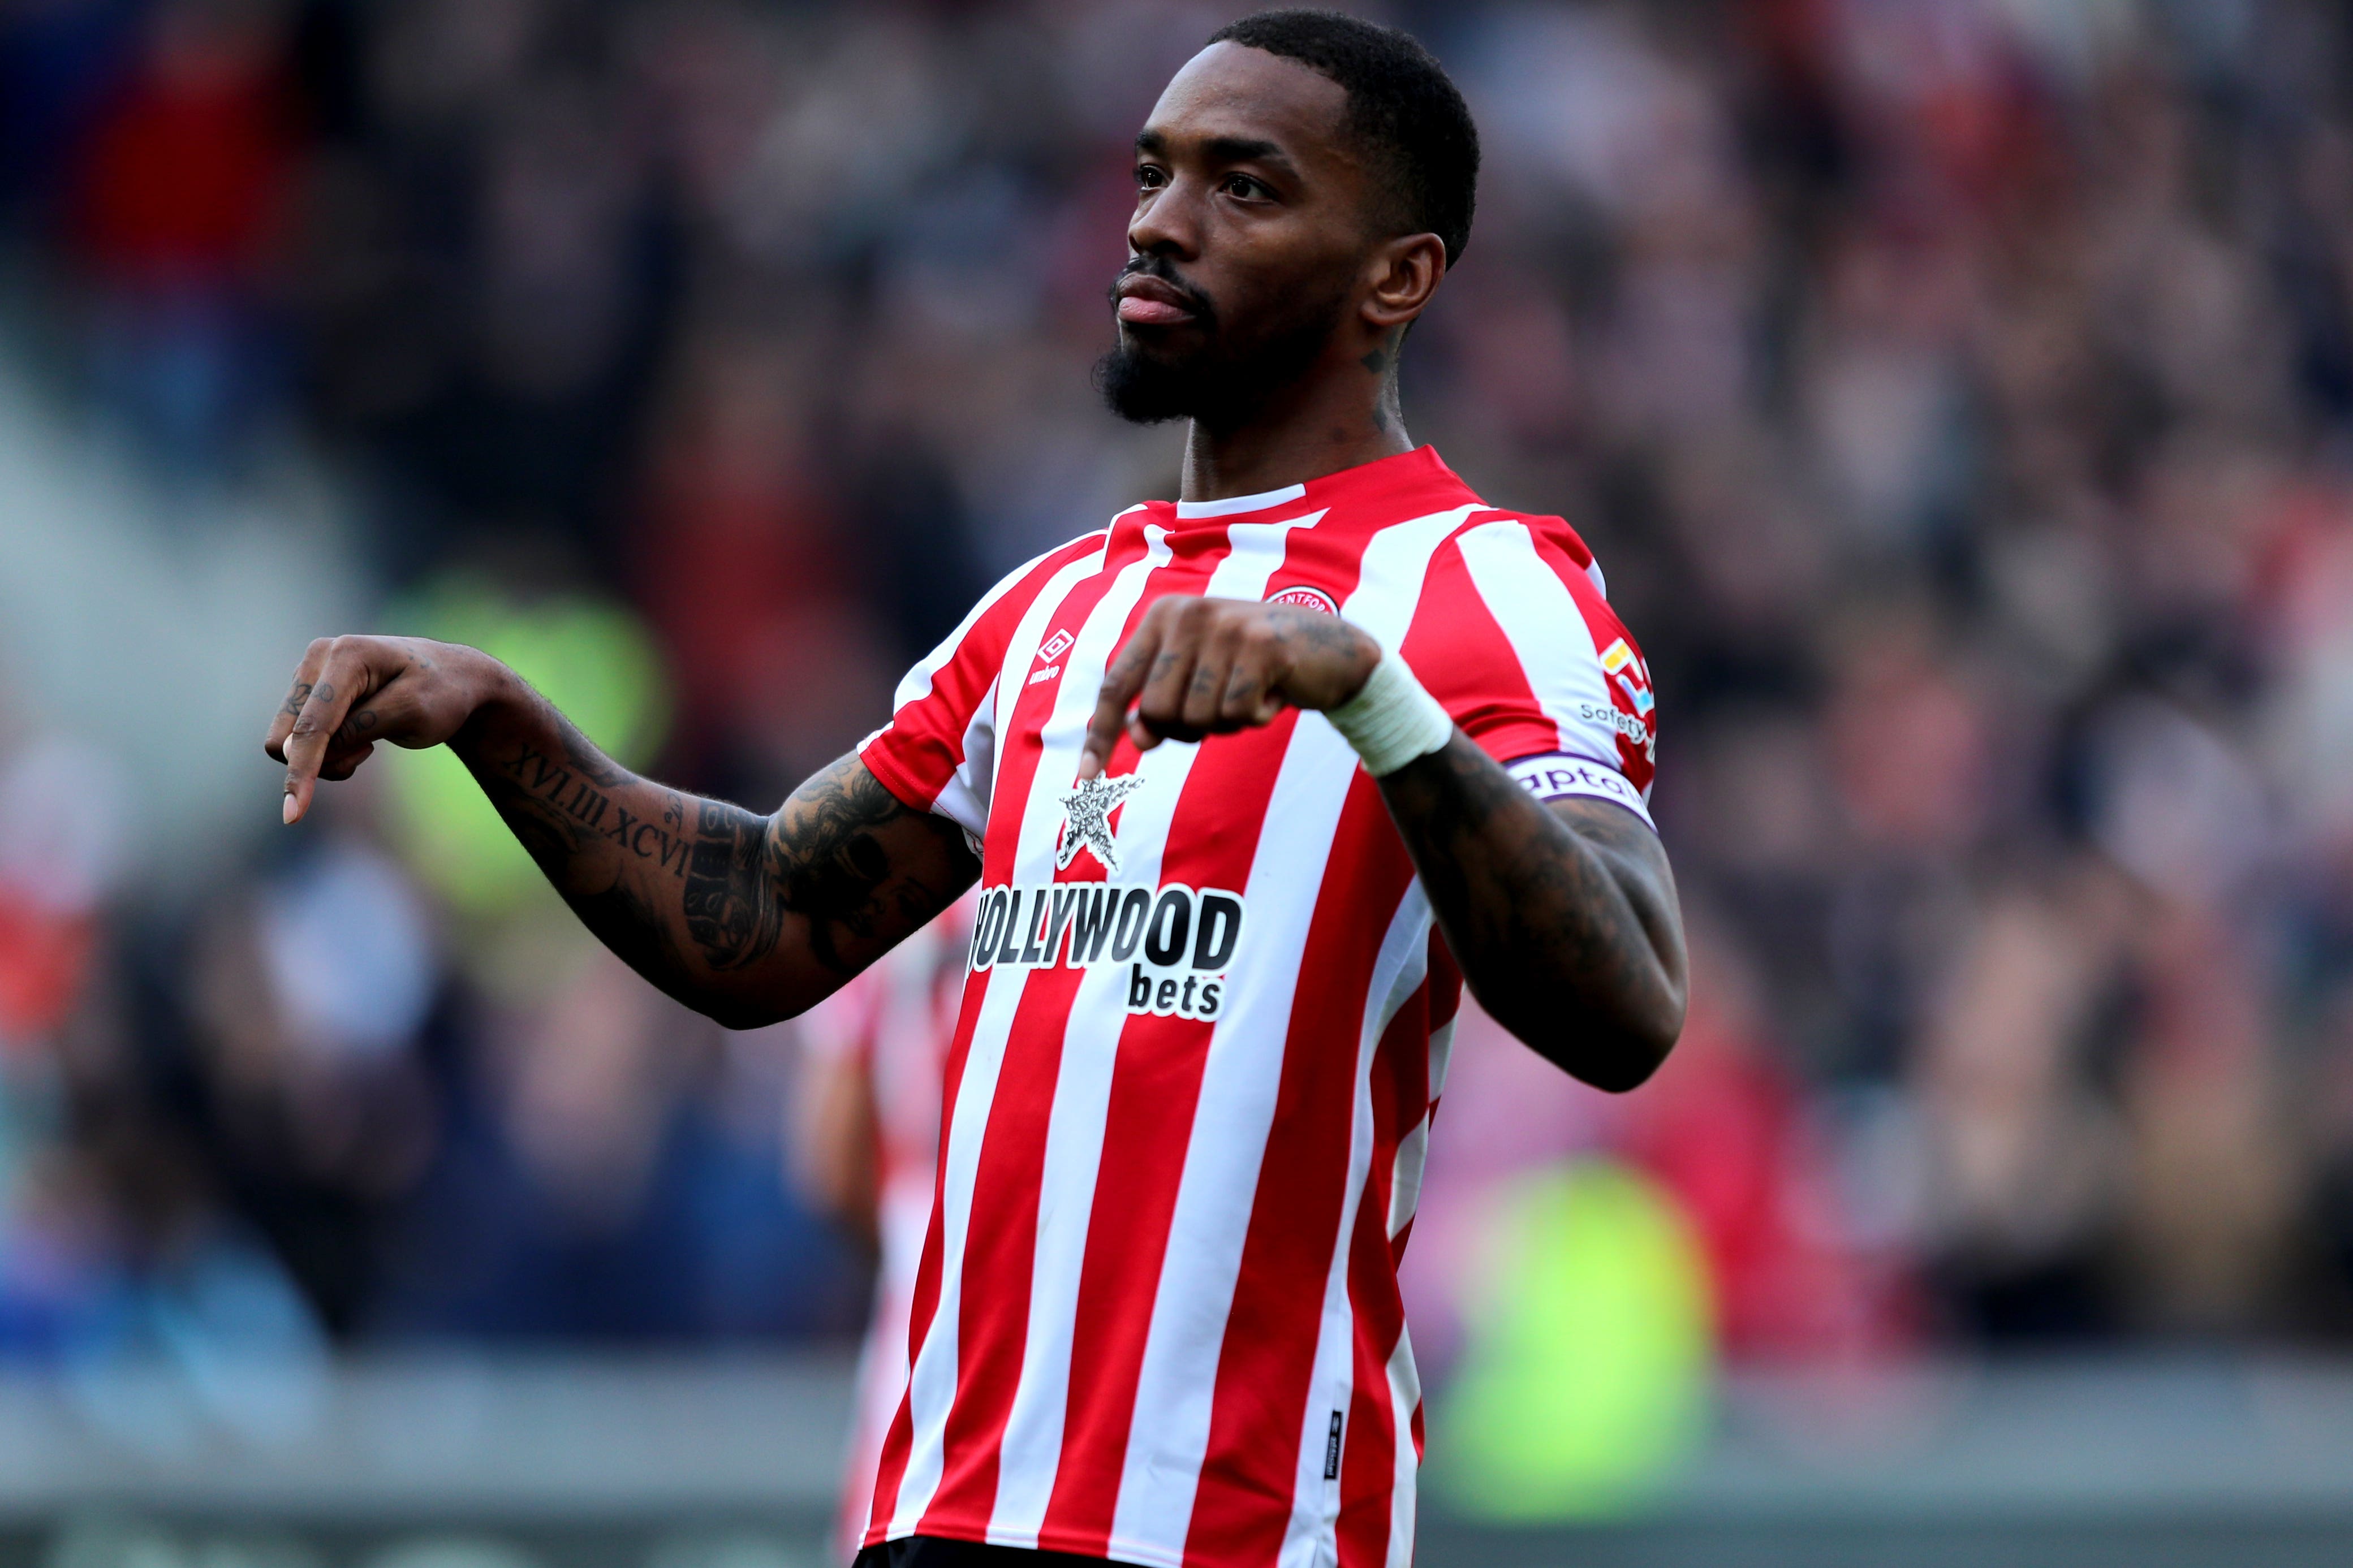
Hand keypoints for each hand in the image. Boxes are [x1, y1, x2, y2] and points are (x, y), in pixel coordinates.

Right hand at [264, 636, 504, 822]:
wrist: (454, 679)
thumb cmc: (441, 694)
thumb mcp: (412, 714)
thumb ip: (358, 728)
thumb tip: (292, 748)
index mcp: (346, 655)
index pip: (312, 725)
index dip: (300, 771)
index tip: (291, 816)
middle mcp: (318, 656)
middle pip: (288, 734)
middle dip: (324, 760)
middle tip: (369, 751)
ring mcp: (310, 671)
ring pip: (288, 739)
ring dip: (329, 756)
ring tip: (369, 742)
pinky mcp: (309, 688)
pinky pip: (298, 737)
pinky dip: (328, 750)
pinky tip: (360, 736)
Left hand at [1078, 596, 1380, 778]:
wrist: (1331, 652)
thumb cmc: (1254, 670)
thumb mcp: (1200, 686)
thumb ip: (1161, 709)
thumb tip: (1138, 737)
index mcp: (1163, 616)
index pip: (1116, 683)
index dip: (1100, 733)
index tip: (1085, 776)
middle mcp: (1187, 613)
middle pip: (1156, 710)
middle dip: (1186, 728)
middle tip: (1221, 708)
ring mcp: (1224, 626)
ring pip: (1195, 716)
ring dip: (1224, 724)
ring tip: (1249, 696)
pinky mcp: (1261, 645)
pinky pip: (1236, 715)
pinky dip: (1255, 719)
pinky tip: (1273, 695)